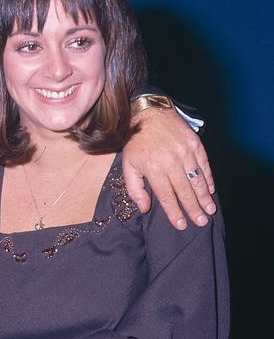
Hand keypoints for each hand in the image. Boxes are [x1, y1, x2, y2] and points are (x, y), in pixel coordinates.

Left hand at [123, 107, 215, 229]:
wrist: (148, 113)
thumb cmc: (136, 142)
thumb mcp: (128, 165)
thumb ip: (135, 188)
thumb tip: (144, 208)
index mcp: (153, 168)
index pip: (167, 195)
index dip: (175, 212)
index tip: (182, 225)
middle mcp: (171, 161)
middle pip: (185, 190)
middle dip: (194, 208)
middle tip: (201, 222)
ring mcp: (185, 152)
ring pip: (197, 179)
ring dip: (204, 196)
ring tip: (210, 210)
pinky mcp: (194, 144)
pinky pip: (204, 165)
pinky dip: (208, 178)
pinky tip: (211, 189)